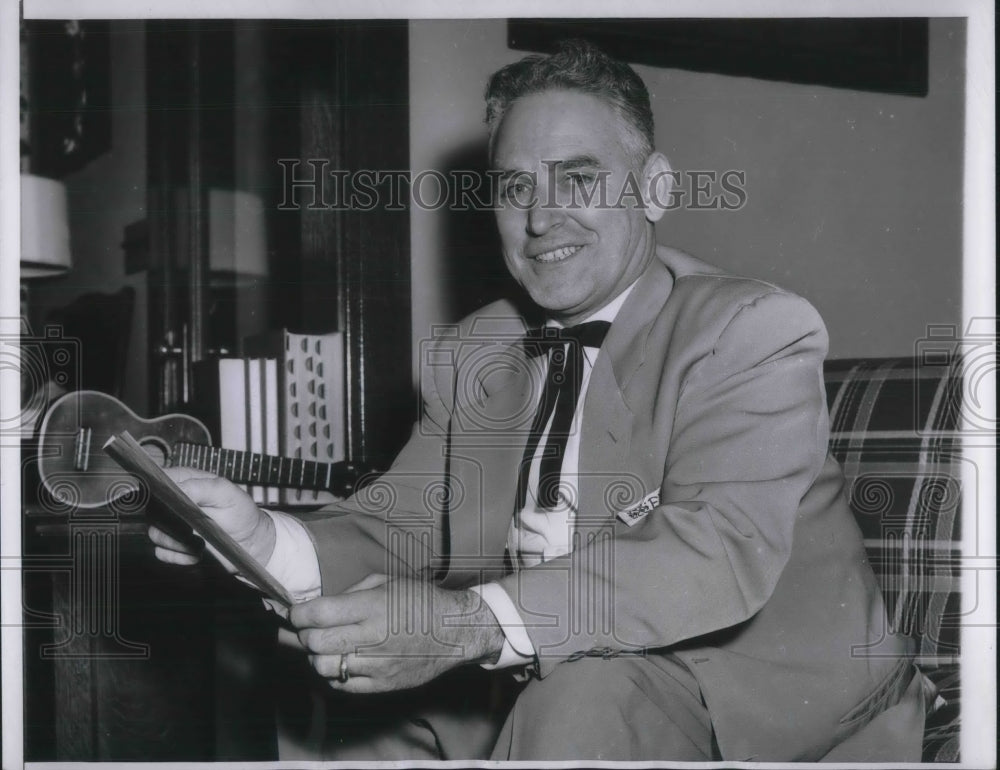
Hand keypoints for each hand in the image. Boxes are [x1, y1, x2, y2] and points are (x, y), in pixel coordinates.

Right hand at [147, 466, 274, 569]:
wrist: (251, 542)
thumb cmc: (242, 513)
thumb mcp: (227, 494)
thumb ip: (202, 487)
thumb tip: (176, 488)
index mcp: (186, 482)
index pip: (157, 480)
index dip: (158, 492)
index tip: (171, 504)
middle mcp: (175, 503)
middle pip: (152, 510)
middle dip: (170, 523)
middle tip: (190, 528)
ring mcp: (173, 525)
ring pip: (155, 534)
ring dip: (177, 542)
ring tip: (200, 542)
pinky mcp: (175, 545)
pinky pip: (162, 553)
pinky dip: (179, 556)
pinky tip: (197, 552)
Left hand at [281, 575, 504, 692]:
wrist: (455, 631)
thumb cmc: (420, 601)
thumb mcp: (387, 582)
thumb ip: (351, 591)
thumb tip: (318, 604)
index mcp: (373, 606)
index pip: (319, 614)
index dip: (298, 614)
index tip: (295, 613)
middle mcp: (372, 636)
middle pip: (316, 642)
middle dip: (304, 634)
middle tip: (308, 629)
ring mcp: (377, 664)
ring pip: (323, 667)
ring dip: (315, 656)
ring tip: (323, 647)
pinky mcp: (382, 684)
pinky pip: (341, 685)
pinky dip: (332, 674)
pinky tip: (339, 661)